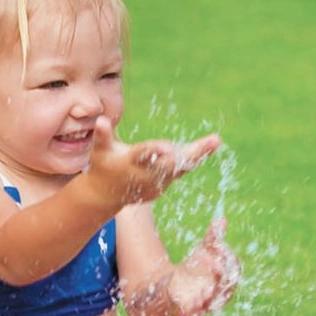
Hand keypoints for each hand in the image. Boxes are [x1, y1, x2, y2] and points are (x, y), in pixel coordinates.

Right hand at [88, 117, 220, 205]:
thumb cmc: (102, 165)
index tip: (169, 146)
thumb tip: (101, 120)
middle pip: (172, 162)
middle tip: (214, 140)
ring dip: (199, 154)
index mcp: (130, 161)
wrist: (106, 195)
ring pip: (181, 167)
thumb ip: (102, 135)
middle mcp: (146, 174)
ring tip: (216, 140)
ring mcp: (156, 182)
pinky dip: (194, 159)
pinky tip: (210, 146)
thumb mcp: (99, 151)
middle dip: (192, 153)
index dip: (156, 150)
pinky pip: (181, 170)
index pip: (145, 154)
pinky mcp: (162, 187)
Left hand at [169, 217, 239, 315]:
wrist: (173, 289)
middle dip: (221, 274)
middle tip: (215, 260)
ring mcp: (203, 305)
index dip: (227, 257)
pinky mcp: (188, 312)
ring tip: (205, 285)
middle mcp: (218, 295)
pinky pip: (191, 312)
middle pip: (225, 288)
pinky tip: (187, 295)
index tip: (217, 245)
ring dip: (209, 294)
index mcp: (225, 280)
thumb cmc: (194, 269)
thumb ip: (213, 239)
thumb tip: (222, 219)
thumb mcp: (203, 252)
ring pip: (210, 303)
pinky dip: (190, 304)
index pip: (233, 270)